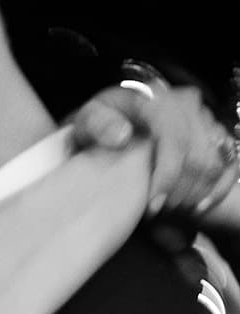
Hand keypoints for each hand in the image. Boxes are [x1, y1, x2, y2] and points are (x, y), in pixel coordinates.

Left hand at [70, 79, 238, 219]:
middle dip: (180, 192)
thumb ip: (98, 125)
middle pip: (198, 154)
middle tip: (158, 213)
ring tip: (170, 210)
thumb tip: (122, 136)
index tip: (153, 207)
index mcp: (157, 100)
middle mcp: (186, 104)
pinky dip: (217, 190)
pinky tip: (197, 208)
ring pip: (214, 162)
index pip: (174, 137)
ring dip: (194, 194)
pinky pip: (229, 164)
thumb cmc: (99, 127)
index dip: (167, 176)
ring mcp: (203, 119)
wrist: (113, 125)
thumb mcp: (88, 120)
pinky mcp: (213, 135)